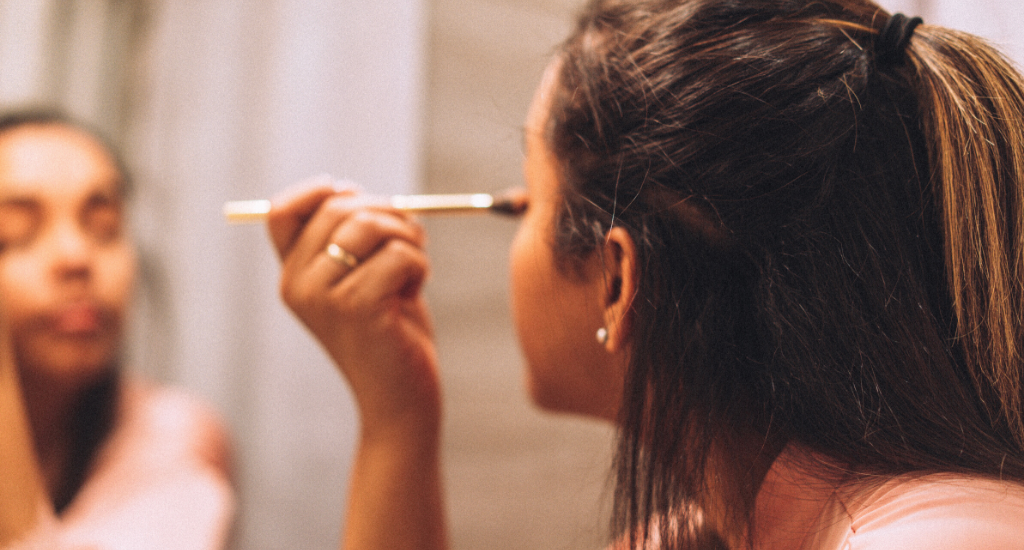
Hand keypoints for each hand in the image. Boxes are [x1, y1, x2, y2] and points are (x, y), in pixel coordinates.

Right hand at [267, 177, 440, 438]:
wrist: (400, 400)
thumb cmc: (390, 333)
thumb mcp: (362, 277)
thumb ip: (350, 236)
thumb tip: (347, 187)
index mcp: (292, 276)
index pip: (282, 211)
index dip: (319, 191)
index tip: (356, 195)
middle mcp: (297, 285)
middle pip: (336, 208)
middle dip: (387, 212)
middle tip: (409, 240)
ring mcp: (323, 297)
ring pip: (371, 225)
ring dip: (408, 238)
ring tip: (412, 270)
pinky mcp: (356, 308)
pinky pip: (399, 254)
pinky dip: (419, 267)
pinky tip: (412, 295)